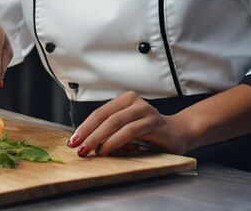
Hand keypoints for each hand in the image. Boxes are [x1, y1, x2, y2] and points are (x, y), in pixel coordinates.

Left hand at [67, 91, 189, 156]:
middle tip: (77, 146)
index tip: (72, 140)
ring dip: (99, 138)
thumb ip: (109, 131)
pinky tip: (106, 150)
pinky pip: (129, 131)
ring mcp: (144, 110)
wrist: (177, 133)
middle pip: (105, 116)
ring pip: (115, 122)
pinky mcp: (152, 122)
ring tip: (88, 150)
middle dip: (88, 132)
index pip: (100, 112)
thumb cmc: (149, 133)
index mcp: (125, 99)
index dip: (85, 126)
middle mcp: (134, 101)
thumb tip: (84, 142)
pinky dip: (114, 141)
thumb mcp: (126, 129)